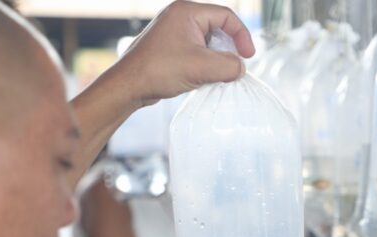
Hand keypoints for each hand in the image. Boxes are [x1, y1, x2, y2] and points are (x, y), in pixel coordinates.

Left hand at [114, 0, 254, 105]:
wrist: (128, 86)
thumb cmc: (157, 71)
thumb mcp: (202, 68)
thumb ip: (228, 66)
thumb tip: (240, 68)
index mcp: (187, 12)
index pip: (226, 16)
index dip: (241, 35)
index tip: (248, 56)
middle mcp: (179, 17)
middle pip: (217, 28)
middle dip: (228, 49)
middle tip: (232, 68)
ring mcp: (173, 32)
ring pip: (207, 42)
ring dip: (216, 59)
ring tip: (215, 75)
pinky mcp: (170, 48)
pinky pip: (196, 51)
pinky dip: (204, 64)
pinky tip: (203, 78)